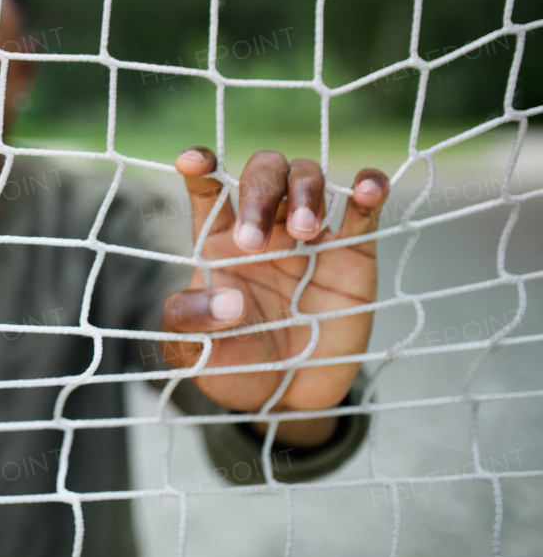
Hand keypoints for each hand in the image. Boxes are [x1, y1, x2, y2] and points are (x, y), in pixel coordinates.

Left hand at [159, 147, 388, 446]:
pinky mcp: (353, 251)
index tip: (190, 161)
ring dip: (305, 190)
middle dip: (257, 192)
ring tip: (304, 232)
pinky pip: (363, 207)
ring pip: (307, 176)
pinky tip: (366, 190)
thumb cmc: (234, 364)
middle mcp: (263, 226)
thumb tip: (227, 300)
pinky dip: (368, 188)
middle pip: (262, 173)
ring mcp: (309, 234)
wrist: (289, 395)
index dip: (200, 165)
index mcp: (218, 240)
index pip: (208, 188)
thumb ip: (189, 322)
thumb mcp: (194, 352)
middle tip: (253, 242)